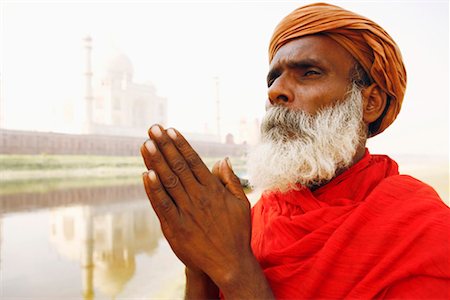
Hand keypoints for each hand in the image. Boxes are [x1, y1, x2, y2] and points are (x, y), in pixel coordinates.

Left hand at [140, 124, 251, 286]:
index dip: (180, 144)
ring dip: (156, 161)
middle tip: (153, 128)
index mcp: (214, 189)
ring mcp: (187, 212)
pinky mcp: (176, 227)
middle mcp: (199, 197)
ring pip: (168, 181)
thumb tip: (223, 159)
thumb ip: (230, 180)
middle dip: (164, 145)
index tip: (170, 130)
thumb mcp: (241, 203)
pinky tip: (146, 173)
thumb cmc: (237, 232)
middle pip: (178, 166)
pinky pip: (162, 204)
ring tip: (146, 143)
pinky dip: (153, 189)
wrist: (230, 263)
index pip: (194, 161)